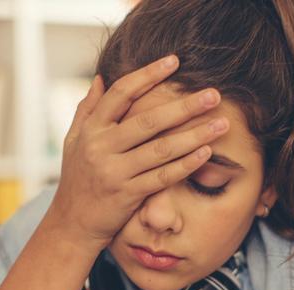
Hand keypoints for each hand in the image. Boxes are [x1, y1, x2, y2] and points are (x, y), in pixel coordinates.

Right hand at [46, 54, 229, 250]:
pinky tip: (206, 153)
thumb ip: (86, 109)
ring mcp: (115, 172)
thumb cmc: (77, 179)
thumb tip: (99, 78)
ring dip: (195, 135)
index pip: (121, 93)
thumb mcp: (73, 141)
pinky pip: (163, 177)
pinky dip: (186, 165)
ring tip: (221, 124)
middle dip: (184, 106)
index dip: (148, 75)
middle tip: (214, 94)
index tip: (174, 61)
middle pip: (148, 120)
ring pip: (161, 149)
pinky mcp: (128, 195)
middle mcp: (101, 147)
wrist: (71, 224)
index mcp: (91, 129)